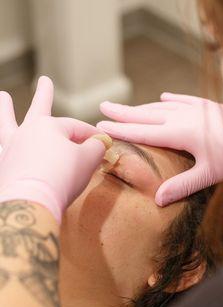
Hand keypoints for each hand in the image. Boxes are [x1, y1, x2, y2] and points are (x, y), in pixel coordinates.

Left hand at [0, 76, 110, 222]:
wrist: (31, 202)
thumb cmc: (62, 178)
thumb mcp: (88, 160)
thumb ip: (96, 147)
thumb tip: (100, 142)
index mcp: (50, 126)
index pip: (77, 127)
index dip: (93, 135)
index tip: (104, 143)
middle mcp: (27, 131)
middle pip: (39, 110)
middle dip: (44, 95)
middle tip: (45, 81)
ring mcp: (11, 147)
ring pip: (7, 123)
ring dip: (5, 109)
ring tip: (2, 96)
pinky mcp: (2, 165)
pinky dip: (0, 146)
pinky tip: (0, 145)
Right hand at [97, 93, 222, 206]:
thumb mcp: (210, 175)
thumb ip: (182, 186)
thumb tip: (157, 199)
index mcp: (181, 133)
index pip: (143, 132)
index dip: (121, 129)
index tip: (101, 126)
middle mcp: (184, 117)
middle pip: (146, 114)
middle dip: (123, 112)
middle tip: (102, 107)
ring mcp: (195, 108)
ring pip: (161, 106)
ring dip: (142, 107)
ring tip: (126, 108)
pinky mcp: (207, 106)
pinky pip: (182, 99)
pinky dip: (169, 99)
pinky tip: (162, 96)